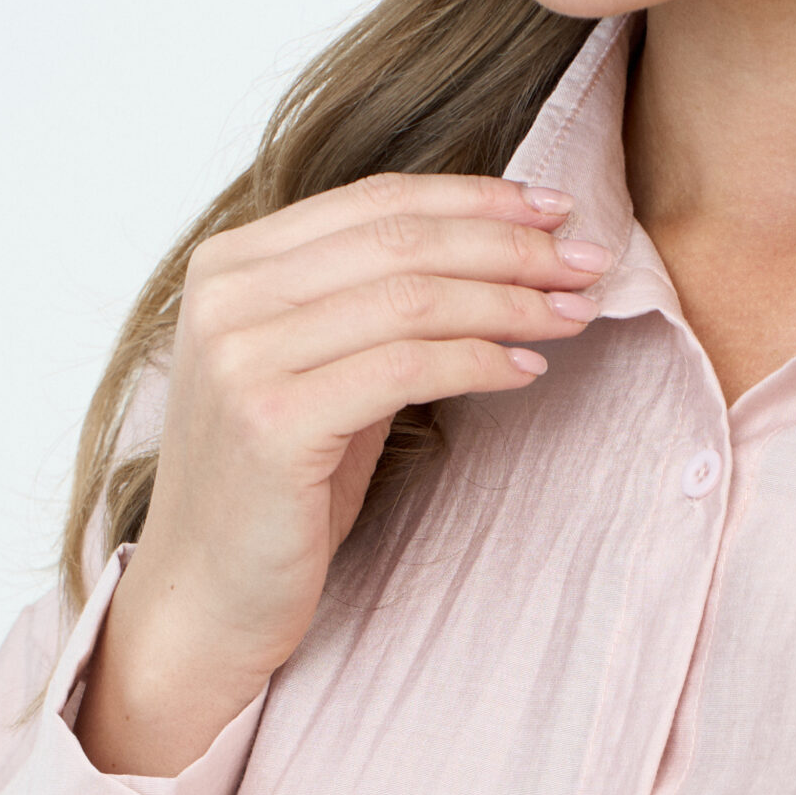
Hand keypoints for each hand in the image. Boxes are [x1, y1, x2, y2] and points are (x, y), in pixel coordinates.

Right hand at [75, 171, 610, 776]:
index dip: (475, 199)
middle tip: (588, 260)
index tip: (555, 207)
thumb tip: (493, 261)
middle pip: (402, 241)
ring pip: (412, 299)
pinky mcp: (274, 420)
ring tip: (574, 314)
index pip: (375, 201)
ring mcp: (243, 356)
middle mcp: (228, 296)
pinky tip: (528, 369)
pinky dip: (480, 361)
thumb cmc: (275, 495)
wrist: (207, 596)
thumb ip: (373, 313)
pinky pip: (407, 368)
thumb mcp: (321, 377)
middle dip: (510, 246)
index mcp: (232, 265)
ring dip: (510, 302)